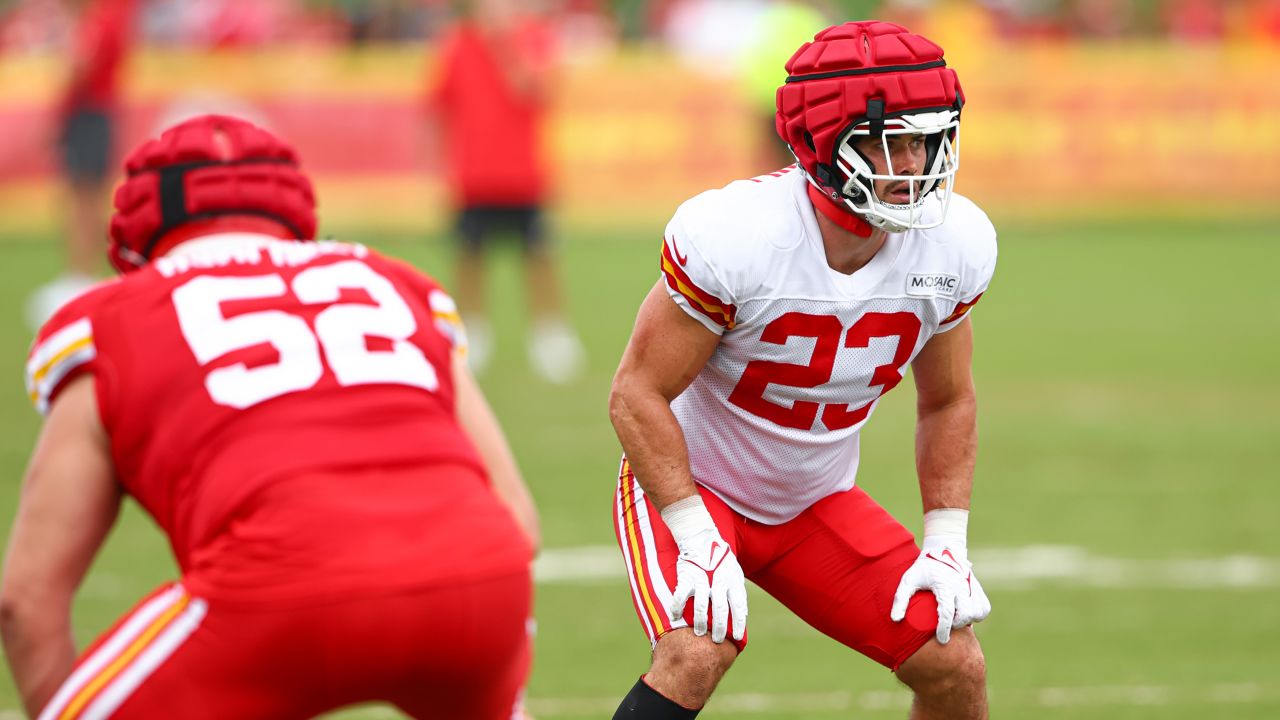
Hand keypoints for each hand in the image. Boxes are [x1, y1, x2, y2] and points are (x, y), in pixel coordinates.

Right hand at [668, 528, 747, 642]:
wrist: (701, 537)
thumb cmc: (719, 557)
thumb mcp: (734, 571)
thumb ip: (737, 590)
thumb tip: (742, 613)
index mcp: (733, 580)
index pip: (739, 606)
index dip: (738, 624)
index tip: (736, 637)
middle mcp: (719, 581)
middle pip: (721, 610)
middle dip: (720, 628)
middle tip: (717, 640)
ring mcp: (702, 579)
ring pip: (702, 606)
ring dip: (701, 623)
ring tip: (699, 633)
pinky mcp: (687, 576)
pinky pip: (680, 596)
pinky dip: (677, 608)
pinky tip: (675, 617)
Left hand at [890, 536, 990, 643]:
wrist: (942, 549)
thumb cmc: (923, 568)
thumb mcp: (908, 580)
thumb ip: (900, 599)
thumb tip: (895, 619)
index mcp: (944, 584)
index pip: (947, 612)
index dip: (944, 629)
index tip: (942, 640)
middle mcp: (961, 586)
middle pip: (967, 613)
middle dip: (957, 624)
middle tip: (947, 624)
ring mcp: (971, 586)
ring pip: (979, 612)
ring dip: (968, 619)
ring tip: (955, 618)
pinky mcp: (977, 587)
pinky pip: (984, 607)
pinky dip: (977, 614)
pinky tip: (965, 613)